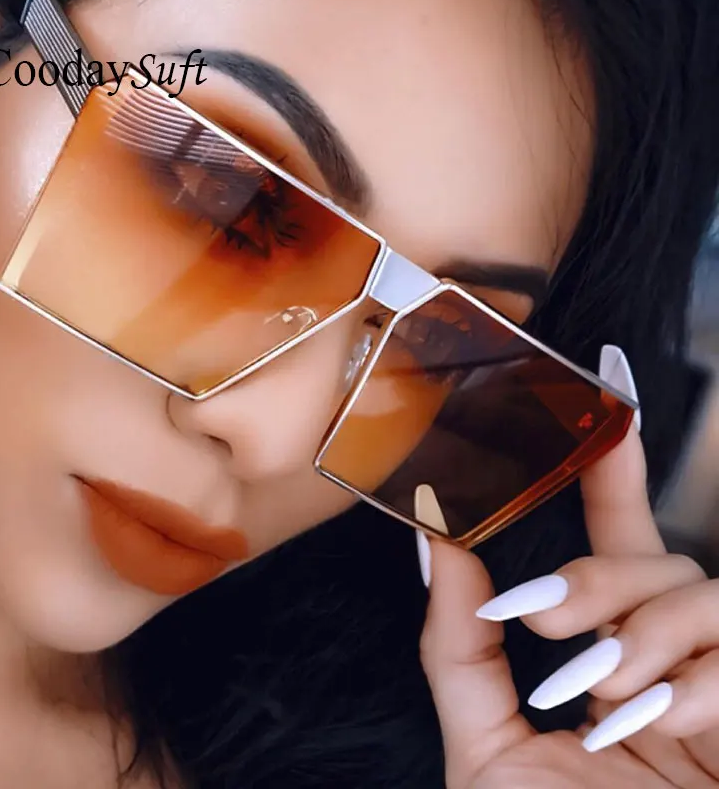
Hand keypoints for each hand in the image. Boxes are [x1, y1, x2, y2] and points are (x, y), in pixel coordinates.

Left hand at [416, 347, 718, 787]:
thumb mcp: (486, 748)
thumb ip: (454, 647)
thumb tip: (430, 542)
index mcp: (607, 656)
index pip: (611, 534)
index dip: (609, 454)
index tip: (599, 375)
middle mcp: (672, 660)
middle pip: (651, 556)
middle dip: (595, 573)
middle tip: (539, 619)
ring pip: (695, 590)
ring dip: (634, 633)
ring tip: (590, 695)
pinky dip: (690, 680)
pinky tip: (652, 725)